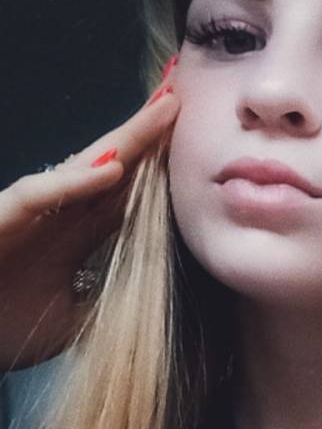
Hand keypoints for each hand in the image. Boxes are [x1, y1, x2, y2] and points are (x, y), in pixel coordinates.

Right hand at [0, 79, 179, 370]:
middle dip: (150, 134)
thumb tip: (149, 299)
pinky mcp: (2, 216)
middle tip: (183, 98)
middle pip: (117, 166)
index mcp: (76, 234)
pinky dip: (74, 182)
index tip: (196, 144)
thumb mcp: (71, 323)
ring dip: (126, 139)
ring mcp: (32, 211)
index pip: (128, 193)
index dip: (160, 167)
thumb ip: (105, 302)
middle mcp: (59, 214)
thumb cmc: (1, 330)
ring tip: (163, 109)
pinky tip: (112, 169)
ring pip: (85, 166)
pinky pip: (40, 193)